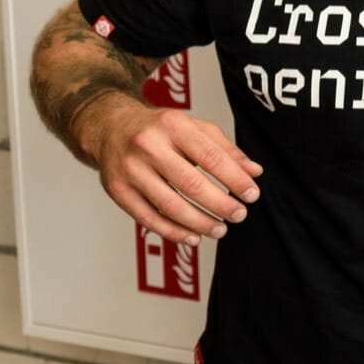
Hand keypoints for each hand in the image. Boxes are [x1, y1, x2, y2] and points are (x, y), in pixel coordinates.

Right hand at [83, 96, 262, 243]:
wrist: (110, 127)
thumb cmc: (159, 128)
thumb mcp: (194, 127)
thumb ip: (225, 149)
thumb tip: (254, 172)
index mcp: (172, 125)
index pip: (210, 157)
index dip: (235, 179)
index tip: (252, 194)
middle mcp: (148, 146)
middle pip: (190, 184)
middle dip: (220, 204)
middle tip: (239, 215)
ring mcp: (130, 170)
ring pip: (169, 205)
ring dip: (199, 223)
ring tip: (220, 229)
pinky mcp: (118, 191)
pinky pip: (148, 218)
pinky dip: (173, 232)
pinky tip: (193, 237)